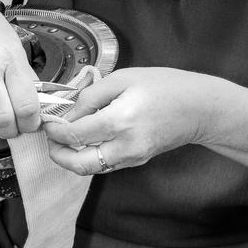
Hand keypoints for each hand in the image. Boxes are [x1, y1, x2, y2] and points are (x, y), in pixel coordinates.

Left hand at [42, 67, 220, 174]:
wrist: (200, 108)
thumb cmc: (165, 87)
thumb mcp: (124, 78)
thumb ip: (91, 95)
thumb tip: (69, 112)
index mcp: (119, 121)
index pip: (74, 134)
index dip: (54, 129)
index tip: (46, 120)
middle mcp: (124, 146)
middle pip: (78, 164)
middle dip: (57, 153)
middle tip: (51, 137)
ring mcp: (131, 158)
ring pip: (90, 169)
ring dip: (72, 157)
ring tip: (65, 138)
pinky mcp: (136, 161)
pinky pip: (105, 165)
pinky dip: (89, 156)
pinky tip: (86, 140)